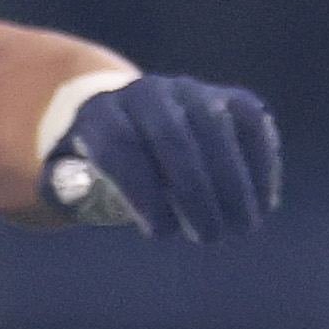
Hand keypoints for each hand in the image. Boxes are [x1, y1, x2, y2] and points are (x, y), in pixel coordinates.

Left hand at [44, 75, 281, 240]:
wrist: (133, 121)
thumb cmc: (103, 169)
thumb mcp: (74, 182)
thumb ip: (70, 195)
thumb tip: (65, 211)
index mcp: (100, 115)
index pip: (119, 146)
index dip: (142, 190)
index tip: (160, 234)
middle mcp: (146, 94)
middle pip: (171, 137)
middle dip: (195, 190)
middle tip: (211, 237)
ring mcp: (191, 92)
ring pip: (215, 127)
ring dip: (234, 181)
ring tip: (242, 226)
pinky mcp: (228, 98)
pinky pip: (250, 123)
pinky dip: (261, 163)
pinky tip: (263, 203)